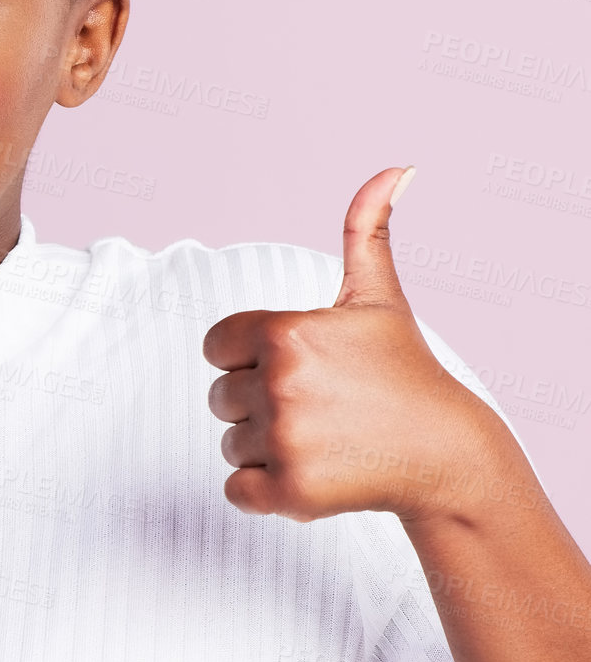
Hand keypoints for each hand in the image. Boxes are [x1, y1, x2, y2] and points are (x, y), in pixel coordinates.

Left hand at [201, 166, 502, 524]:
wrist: (445, 452)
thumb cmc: (404, 372)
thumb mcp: (378, 299)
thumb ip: (365, 231)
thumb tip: (393, 169)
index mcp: (285, 332)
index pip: (216, 346)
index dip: (248, 358)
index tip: (295, 367)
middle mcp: (279, 382)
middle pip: (221, 396)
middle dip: (259, 405)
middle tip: (318, 407)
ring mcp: (284, 438)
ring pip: (230, 443)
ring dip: (265, 448)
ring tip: (322, 439)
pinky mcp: (289, 490)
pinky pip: (236, 490)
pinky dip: (265, 492)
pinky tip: (312, 473)